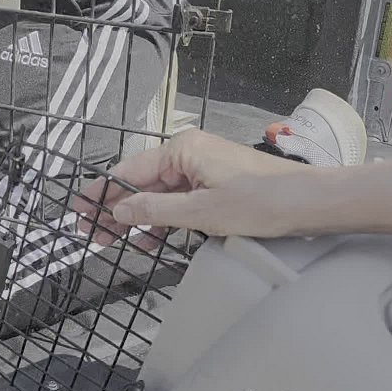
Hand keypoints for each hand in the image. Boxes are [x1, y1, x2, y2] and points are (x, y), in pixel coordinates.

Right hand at [73, 129, 318, 239]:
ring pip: (157, 194)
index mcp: (182, 150)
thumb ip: (155, 210)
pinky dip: (160, 219)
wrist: (311, 204)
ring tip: (112, 240)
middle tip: (92, 232)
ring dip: (135, 217)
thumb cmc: (264, 201)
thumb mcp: (202, 211)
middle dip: (114, 209)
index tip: (80, 211)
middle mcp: (189, 154)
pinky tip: (146, 238)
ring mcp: (202, 169)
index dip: (100, 194)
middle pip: (140, 182)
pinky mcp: (214, 185)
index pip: (128, 171)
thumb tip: (120, 210)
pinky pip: (177, 201)